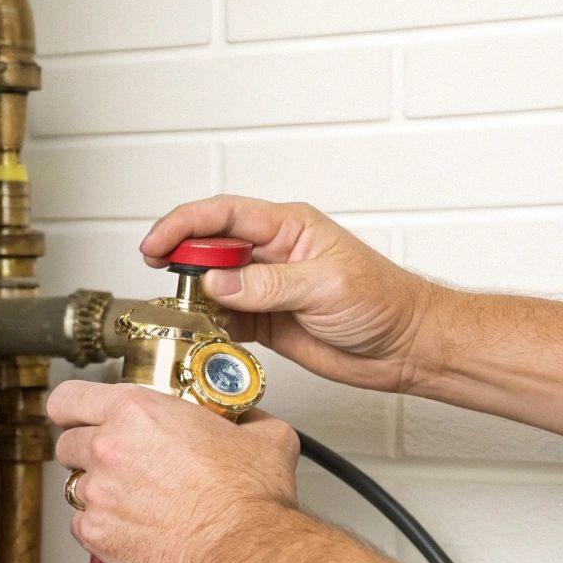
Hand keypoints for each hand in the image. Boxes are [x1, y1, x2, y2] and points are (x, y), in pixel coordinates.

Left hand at [48, 380, 301, 562]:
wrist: (246, 552)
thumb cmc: (250, 499)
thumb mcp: (261, 434)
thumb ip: (241, 418)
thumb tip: (245, 419)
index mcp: (138, 413)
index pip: (68, 398)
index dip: (71, 408)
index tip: (76, 416)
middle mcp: (110, 448)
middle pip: (67, 443)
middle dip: (88, 452)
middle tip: (119, 463)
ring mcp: (99, 493)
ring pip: (77, 486)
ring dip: (99, 491)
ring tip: (136, 501)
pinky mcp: (97, 534)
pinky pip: (83, 524)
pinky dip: (102, 526)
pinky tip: (133, 527)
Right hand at [140, 194, 443, 393]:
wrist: (406, 347)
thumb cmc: (384, 303)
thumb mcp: (326, 286)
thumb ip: (267, 285)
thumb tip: (216, 284)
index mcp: (287, 227)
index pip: (223, 215)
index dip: (183, 225)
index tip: (156, 245)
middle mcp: (271, 253)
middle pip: (208, 248)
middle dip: (179, 261)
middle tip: (163, 282)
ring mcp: (265, 288)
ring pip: (210, 285)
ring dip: (190, 298)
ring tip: (180, 313)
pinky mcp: (264, 321)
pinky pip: (222, 319)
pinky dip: (206, 327)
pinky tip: (202, 334)